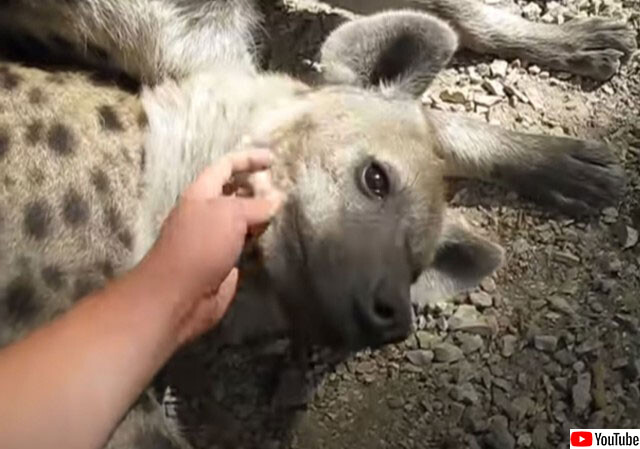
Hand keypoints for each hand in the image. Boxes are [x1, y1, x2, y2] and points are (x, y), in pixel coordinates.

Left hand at [139, 148, 283, 344]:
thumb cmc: (201, 246)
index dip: (249, 159)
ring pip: (241, 219)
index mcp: (202, 194)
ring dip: (260, 215)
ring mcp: (215, 238)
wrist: (179, 295)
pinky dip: (259, 238)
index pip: (226, 166)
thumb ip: (256, 205)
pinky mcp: (223, 261)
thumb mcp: (230, 215)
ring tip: (281, 213)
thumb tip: (277, 199)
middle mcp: (207, 213)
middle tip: (281, 192)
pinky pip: (245, 243)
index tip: (274, 160)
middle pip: (234, 192)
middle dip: (256, 187)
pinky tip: (273, 238)